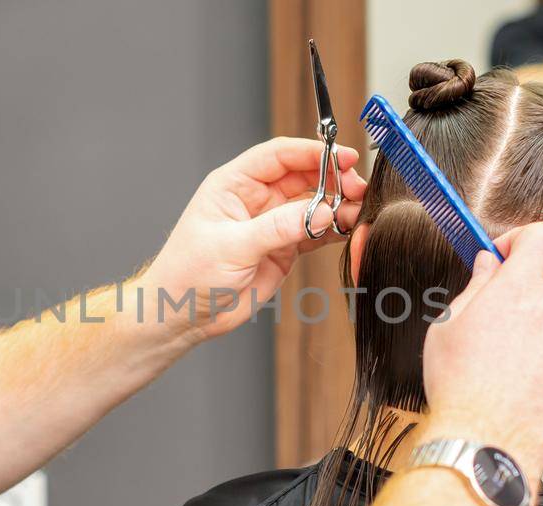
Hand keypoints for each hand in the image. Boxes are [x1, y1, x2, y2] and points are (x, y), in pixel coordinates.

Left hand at [139, 137, 365, 339]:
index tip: (342, 157)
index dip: (312, 152)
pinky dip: (335, 230)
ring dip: (338, 206)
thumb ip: (278, 228)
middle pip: (303, 176)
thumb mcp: (232, 246)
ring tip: (358, 212)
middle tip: (357, 189)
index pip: (279, 156)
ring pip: (314, 204)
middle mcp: (255, 199)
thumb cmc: (189, 275)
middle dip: (333, 179)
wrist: (183, 315)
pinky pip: (315, 232)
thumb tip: (321, 212)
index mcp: (234, 184)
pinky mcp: (283, 249)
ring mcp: (271, 224)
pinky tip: (350, 229)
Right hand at [419, 219, 542, 478]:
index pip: (538, 239)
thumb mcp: (448, 327)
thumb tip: (486, 265)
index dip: (521, 238)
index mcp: (515, 290)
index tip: (505, 255)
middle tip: (524, 272)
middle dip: (540, 262)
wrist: (484, 440)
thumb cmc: (459, 389)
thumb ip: (475, 290)